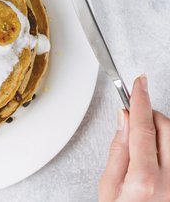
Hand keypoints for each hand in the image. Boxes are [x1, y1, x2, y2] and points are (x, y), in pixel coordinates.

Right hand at [99, 76, 169, 200]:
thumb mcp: (108, 188)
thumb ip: (118, 150)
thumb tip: (123, 120)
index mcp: (145, 180)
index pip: (142, 127)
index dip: (140, 100)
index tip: (139, 83)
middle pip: (167, 127)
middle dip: (150, 114)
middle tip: (134, 117)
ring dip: (160, 130)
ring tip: (143, 143)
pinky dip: (167, 146)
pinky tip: (156, 155)